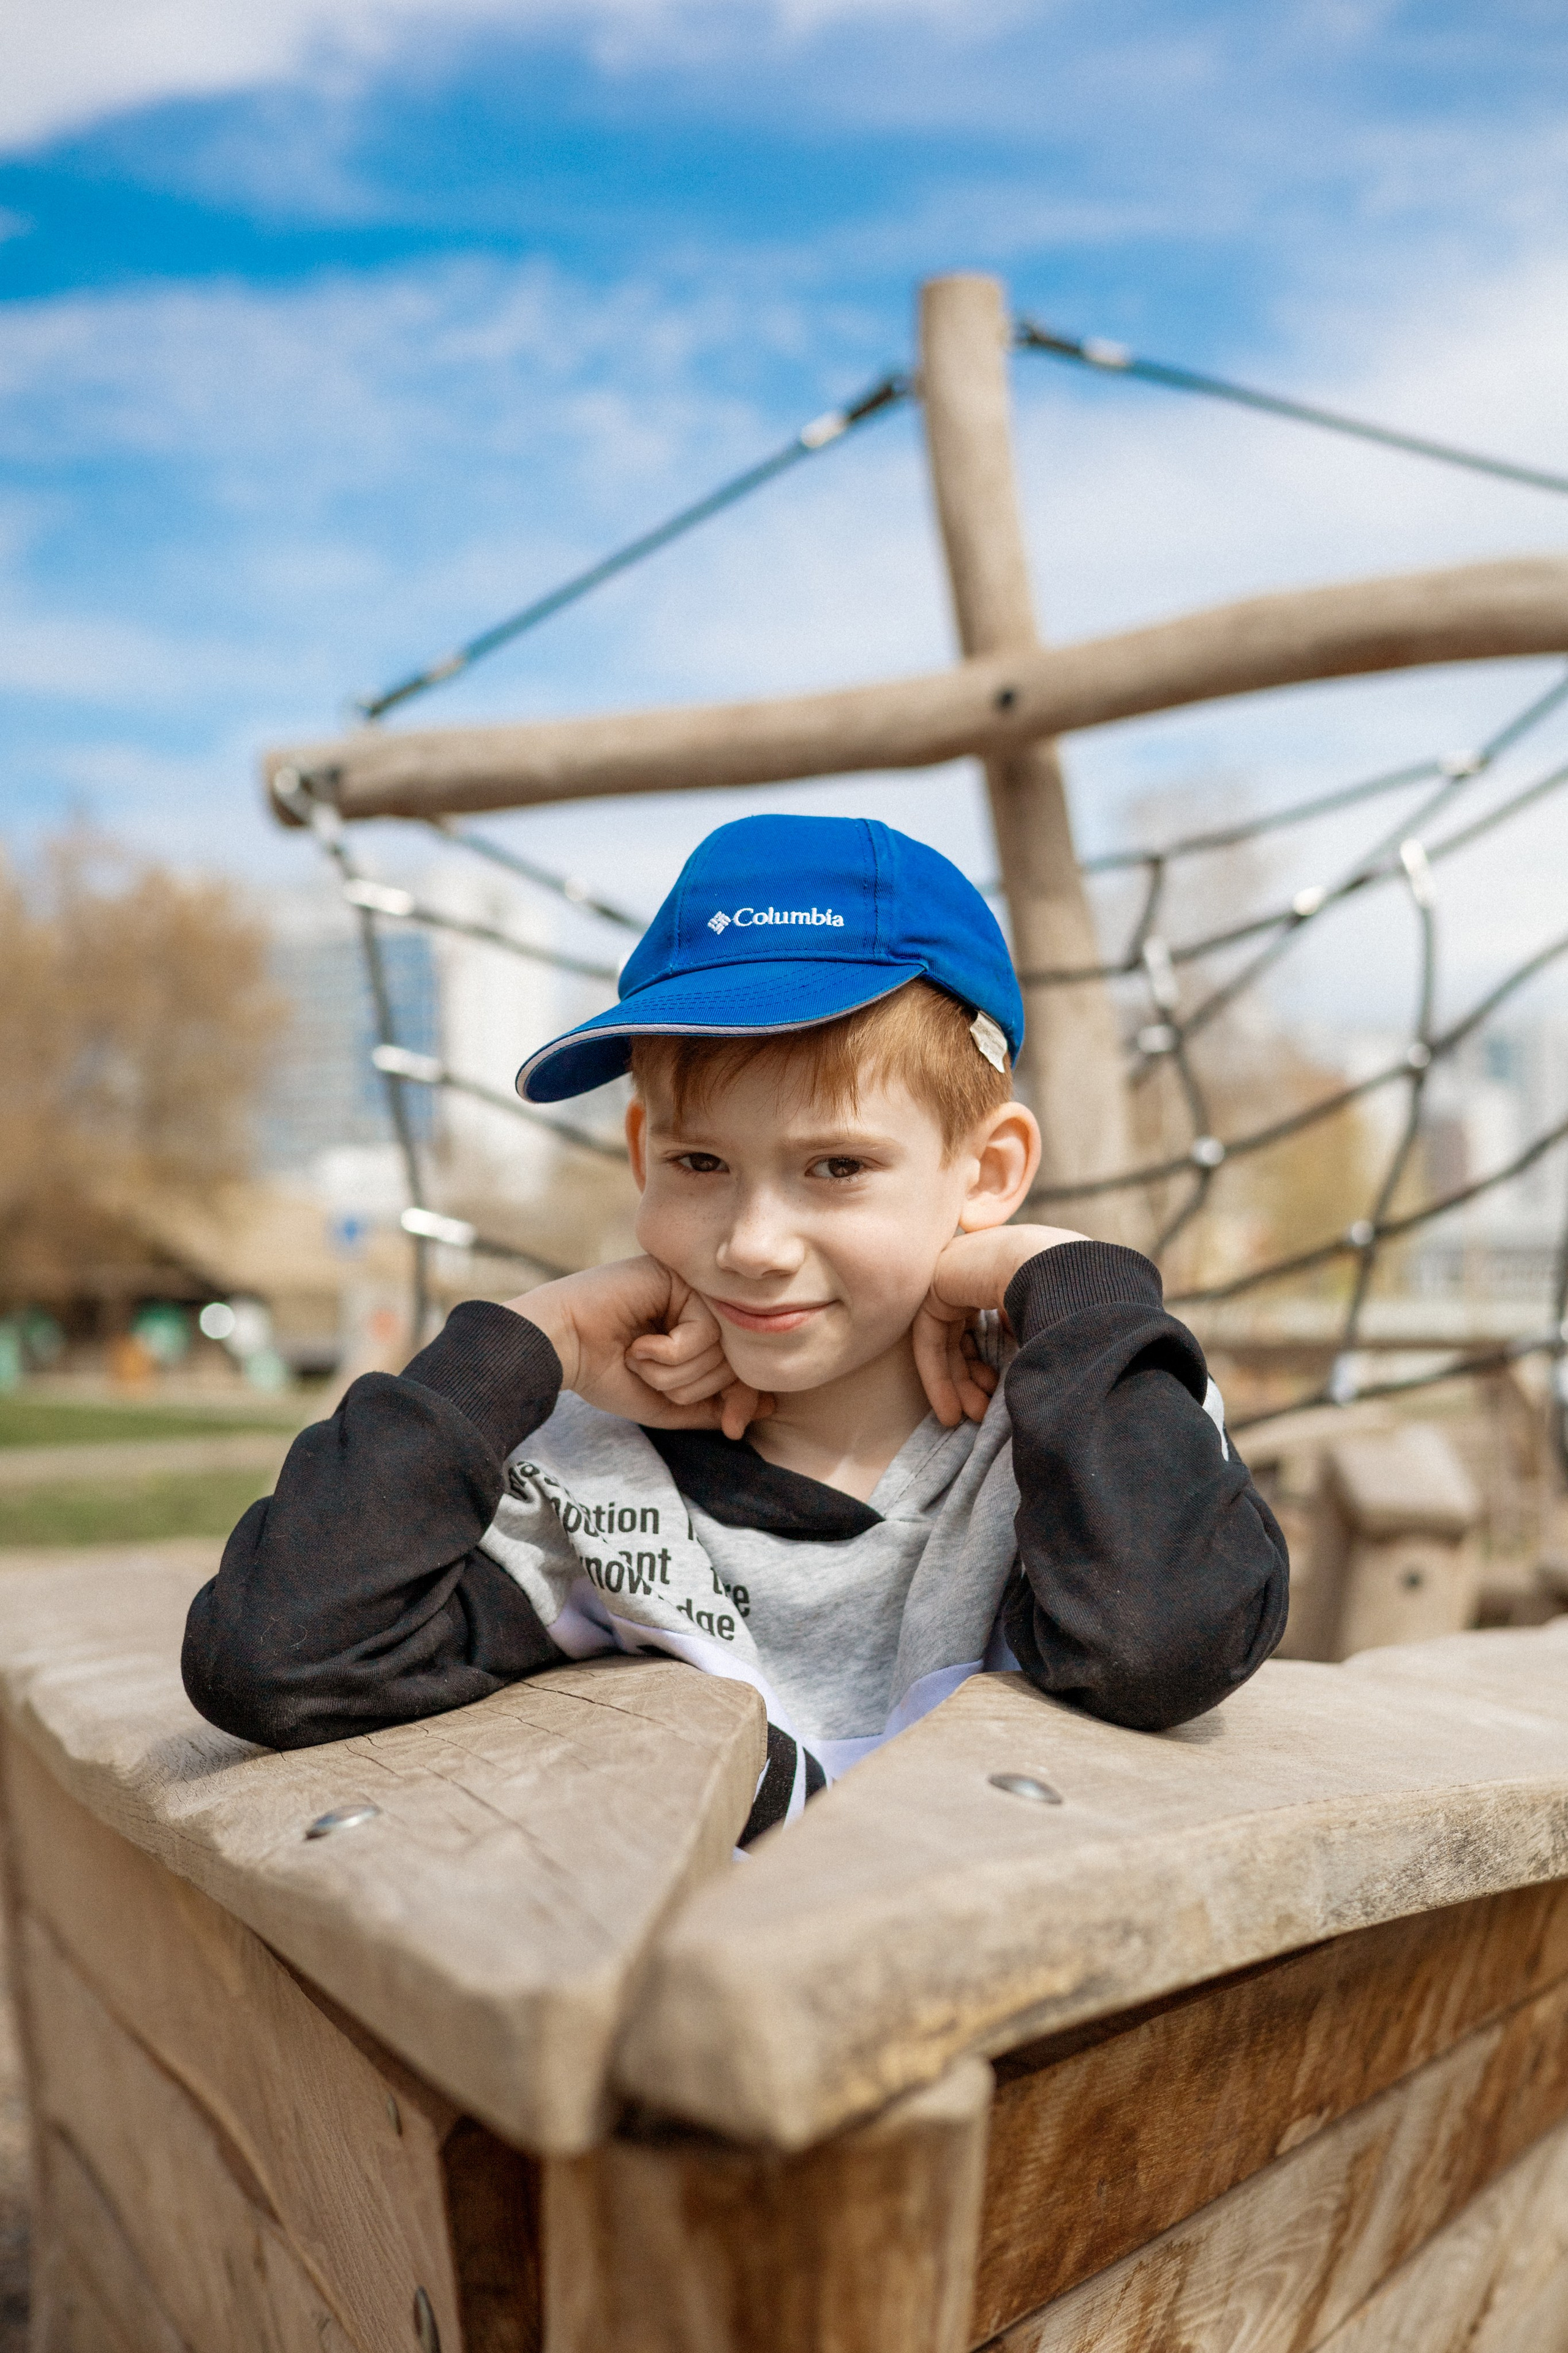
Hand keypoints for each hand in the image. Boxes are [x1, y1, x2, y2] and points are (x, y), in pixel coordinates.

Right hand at [507, 1258, 770, 1438]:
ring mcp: (692, 1287)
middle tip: (648, 1376)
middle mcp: (702, 1305)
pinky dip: (668, 1352)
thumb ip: (716, 1404)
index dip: (742, 1400)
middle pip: (737, 1361)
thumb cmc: (604, 1373)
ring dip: (675, 1373)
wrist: (559, 1349)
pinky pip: (704, 1331)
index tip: (734, 1427)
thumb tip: (772, 1404)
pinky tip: (638, 1343)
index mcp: (702, 1329)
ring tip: (638, 1358)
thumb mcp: (669, 1402)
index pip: (746, 1366)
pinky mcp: (679, 1276)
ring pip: (721, 1350)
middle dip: (692, 1387)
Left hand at [912, 1224, 1086, 1428]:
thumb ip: (1031, 1340)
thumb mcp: (1052, 1325)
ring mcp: (957, 1266)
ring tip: (970, 1416)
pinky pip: (929, 1334)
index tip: (998, 1400)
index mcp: (1011, 1268)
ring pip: (945, 1336)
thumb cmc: (1072, 1301)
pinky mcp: (936, 1278)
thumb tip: (1025, 1377)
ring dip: (957, 1381)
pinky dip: (937, 1374)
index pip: (990, 1322)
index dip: (991, 1364)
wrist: (1059, 1271)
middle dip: (971, 1378)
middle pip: (965, 1332)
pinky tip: (950, 1412)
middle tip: (982, 1412)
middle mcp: (981, 1264)